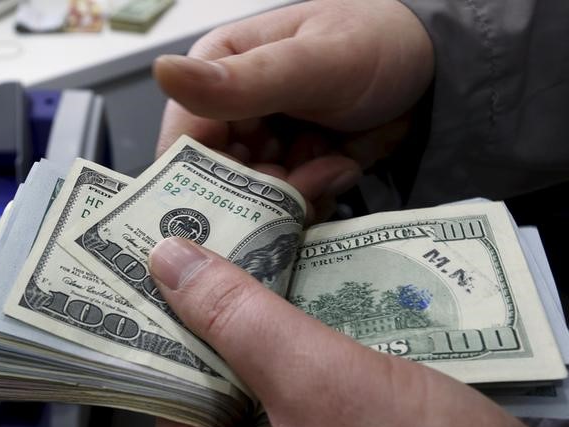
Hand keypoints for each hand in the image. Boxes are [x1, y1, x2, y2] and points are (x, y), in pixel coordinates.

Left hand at [148, 237, 525, 426]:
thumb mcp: (322, 382)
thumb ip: (240, 320)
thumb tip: (169, 262)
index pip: (171, 399)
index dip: (174, 329)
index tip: (176, 270)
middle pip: (210, 386)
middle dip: (223, 322)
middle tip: (220, 256)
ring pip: (249, 382)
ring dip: (260, 327)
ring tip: (258, 267)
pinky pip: (285, 390)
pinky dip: (290, 346)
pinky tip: (297, 302)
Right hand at [154, 0, 434, 219]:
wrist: (435, 73)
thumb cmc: (377, 44)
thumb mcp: (313, 61)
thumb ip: (242, 79)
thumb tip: (163, 71)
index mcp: (217, 73)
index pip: (183, 142)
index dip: (200, 179)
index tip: (236, 204)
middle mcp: (230, 114)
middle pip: (215, 182)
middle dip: (258, 193)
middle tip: (306, 182)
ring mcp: (261, 147)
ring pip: (250, 203)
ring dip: (293, 198)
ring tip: (333, 167)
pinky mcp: (290, 171)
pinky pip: (281, 210)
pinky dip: (311, 202)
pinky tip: (340, 171)